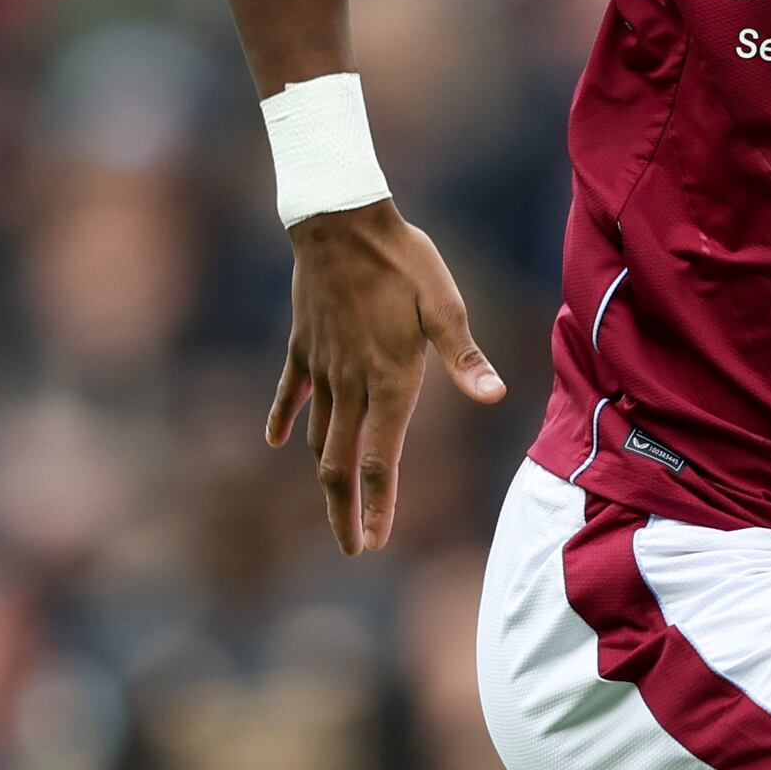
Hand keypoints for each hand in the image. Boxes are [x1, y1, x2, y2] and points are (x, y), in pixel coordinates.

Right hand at [269, 204, 501, 553]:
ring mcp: (321, 368)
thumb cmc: (401, 260)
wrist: (339, 220)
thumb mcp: (444, 304)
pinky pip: (291, 393)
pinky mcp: (303, 346)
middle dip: (346, 511)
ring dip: (324, 475)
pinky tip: (275, 441)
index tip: (375, 543)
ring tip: (334, 503)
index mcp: (388, 381)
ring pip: (318, 436)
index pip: (380, 460)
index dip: (379, 506)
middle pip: (340, 464)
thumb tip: (494, 395)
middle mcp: (350, 384)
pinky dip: (284, 419)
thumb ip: (464, 356)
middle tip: (350, 549)